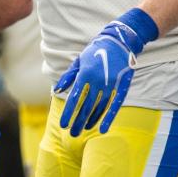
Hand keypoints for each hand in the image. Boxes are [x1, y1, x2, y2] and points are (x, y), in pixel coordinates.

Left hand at [55, 8, 158, 135]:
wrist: (118, 43)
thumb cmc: (94, 52)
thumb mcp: (78, 62)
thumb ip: (68, 78)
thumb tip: (56, 91)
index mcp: (85, 74)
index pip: (75, 98)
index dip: (69, 112)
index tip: (63, 124)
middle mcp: (98, 81)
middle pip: (86, 106)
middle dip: (78, 121)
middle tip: (72, 134)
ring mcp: (111, 85)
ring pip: (99, 108)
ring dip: (91, 120)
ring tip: (83, 130)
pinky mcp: (121, 87)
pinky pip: (114, 106)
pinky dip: (108, 118)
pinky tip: (102, 128)